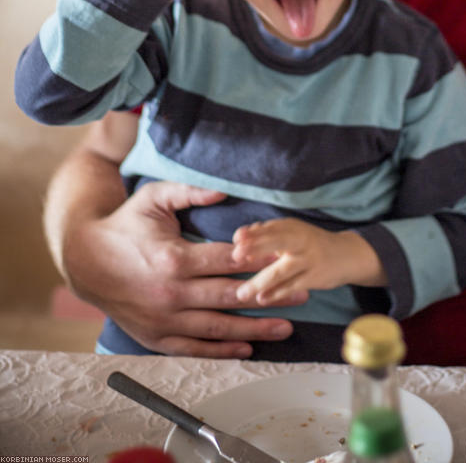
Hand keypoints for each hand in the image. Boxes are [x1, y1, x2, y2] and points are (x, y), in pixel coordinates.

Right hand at [65, 181, 297, 356]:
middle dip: (271, 295)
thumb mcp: (153, 198)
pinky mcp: (156, 337)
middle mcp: (172, 293)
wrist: (86, 261)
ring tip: (287, 326)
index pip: (228, 260)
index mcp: (174, 258)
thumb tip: (224, 190)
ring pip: (219, 327)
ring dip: (255, 328)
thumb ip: (189, 191)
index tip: (288, 256)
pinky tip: (247, 348)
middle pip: (231, 296)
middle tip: (303, 293)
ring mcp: (164, 319)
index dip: (261, 259)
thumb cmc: (125, 224)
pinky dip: (222, 350)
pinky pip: (195, 347)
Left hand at [232, 218, 384, 303]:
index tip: (236, 240)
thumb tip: (239, 239)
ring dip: (260, 282)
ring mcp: (308, 260)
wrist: (347, 254)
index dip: (252, 233)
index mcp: (292, 226)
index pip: (270, 227)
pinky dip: (276, 294)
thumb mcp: (292, 233)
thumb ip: (268, 235)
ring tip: (241, 294)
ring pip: (281, 271)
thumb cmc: (311, 243)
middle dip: (255, 248)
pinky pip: (292, 287)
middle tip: (235, 257)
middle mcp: (300, 240)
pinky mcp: (315, 278)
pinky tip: (262, 299)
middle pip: (276, 242)